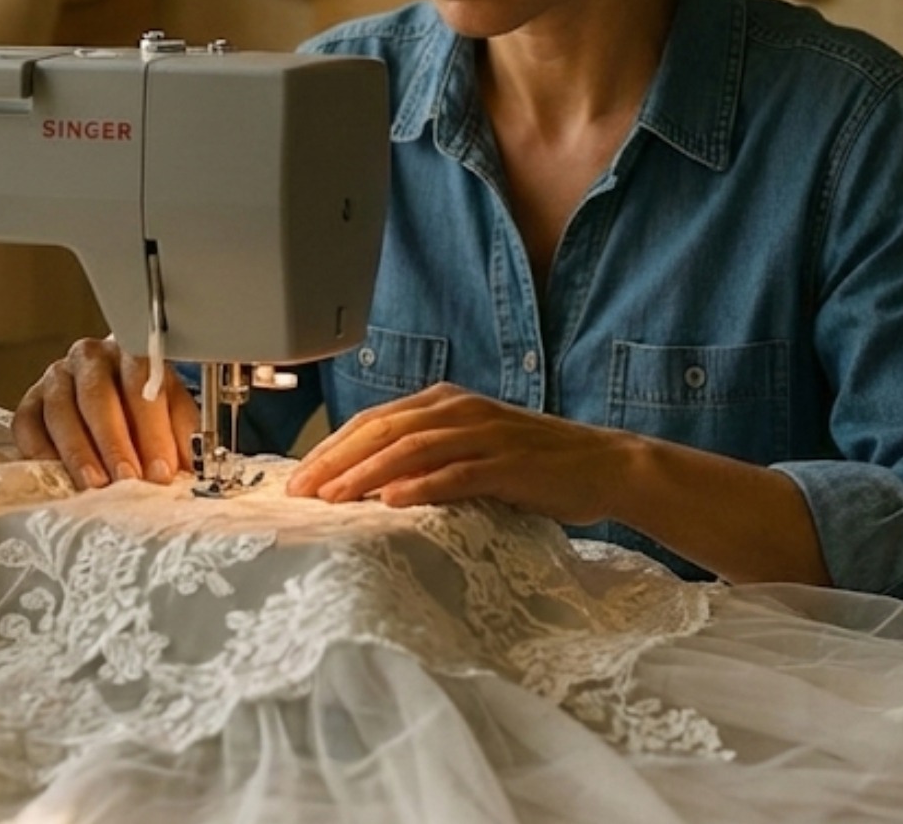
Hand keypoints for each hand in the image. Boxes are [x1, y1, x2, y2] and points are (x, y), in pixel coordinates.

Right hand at [14, 336, 198, 489]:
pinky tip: (56, 472)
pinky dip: (40, 450)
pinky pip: (28, 423)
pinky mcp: (30, 401)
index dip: (152, 429)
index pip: (141, 383)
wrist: (108, 392)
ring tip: (94, 483)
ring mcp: (56, 377)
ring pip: (61, 410)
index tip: (161, 469)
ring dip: (79, 450)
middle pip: (97, 396)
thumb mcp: (172, 411)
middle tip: (126, 478)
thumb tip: (192, 470)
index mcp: (132, 354)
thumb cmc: (144, 405)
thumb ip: (183, 435)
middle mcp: (91, 359)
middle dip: (114, 441)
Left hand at [285, 383, 634, 523]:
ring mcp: (485, 432)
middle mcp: (460, 409)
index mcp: (445, 401)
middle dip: (336, 460)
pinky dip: (421, 486)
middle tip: (301, 491)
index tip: (299, 478)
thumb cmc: (535, 464)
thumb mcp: (471, 449)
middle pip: (382, 429)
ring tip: (334, 498)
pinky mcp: (509, 461)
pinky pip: (456, 472)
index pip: (374, 420)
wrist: (604, 464)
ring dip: (366, 474)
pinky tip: (392, 502)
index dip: (332, 447)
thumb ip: (428, 457)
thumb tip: (371, 486)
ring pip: (411, 447)